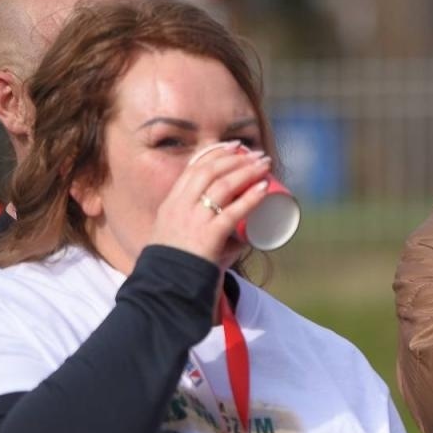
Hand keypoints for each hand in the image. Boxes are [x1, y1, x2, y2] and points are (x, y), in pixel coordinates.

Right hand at [150, 142, 271, 264]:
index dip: (216, 153)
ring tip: (265, 165)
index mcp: (172, 203)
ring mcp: (194, 220)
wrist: (167, 285)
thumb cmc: (179, 265)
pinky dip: (251, 198)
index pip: (194, 168)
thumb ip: (210, 236)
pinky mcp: (208, 236)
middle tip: (256, 154)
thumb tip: (244, 238)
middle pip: (210, 171)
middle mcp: (181, 206)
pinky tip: (264, 188)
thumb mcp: (184, 239)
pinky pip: (233, 212)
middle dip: (236, 158)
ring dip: (247, 171)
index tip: (234, 146)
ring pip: (222, 186)